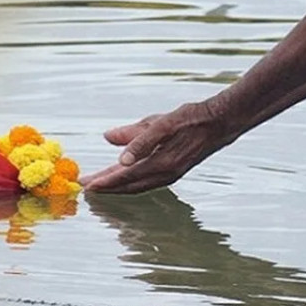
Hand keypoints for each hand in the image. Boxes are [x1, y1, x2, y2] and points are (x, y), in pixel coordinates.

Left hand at [81, 102, 230, 194]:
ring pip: (137, 185)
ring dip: (117, 186)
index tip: (86, 184)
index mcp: (161, 163)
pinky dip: (130, 182)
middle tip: (84, 186)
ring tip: (98, 183)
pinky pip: (146, 181)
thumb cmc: (190, 119)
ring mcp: (170, 175)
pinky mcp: (173, 171)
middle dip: (106, 186)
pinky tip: (122, 176)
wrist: (220, 123)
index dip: (105, 181)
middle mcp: (165, 174)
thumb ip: (135, 135)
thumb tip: (108, 138)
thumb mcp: (161, 122)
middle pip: (129, 185)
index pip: (126, 176)